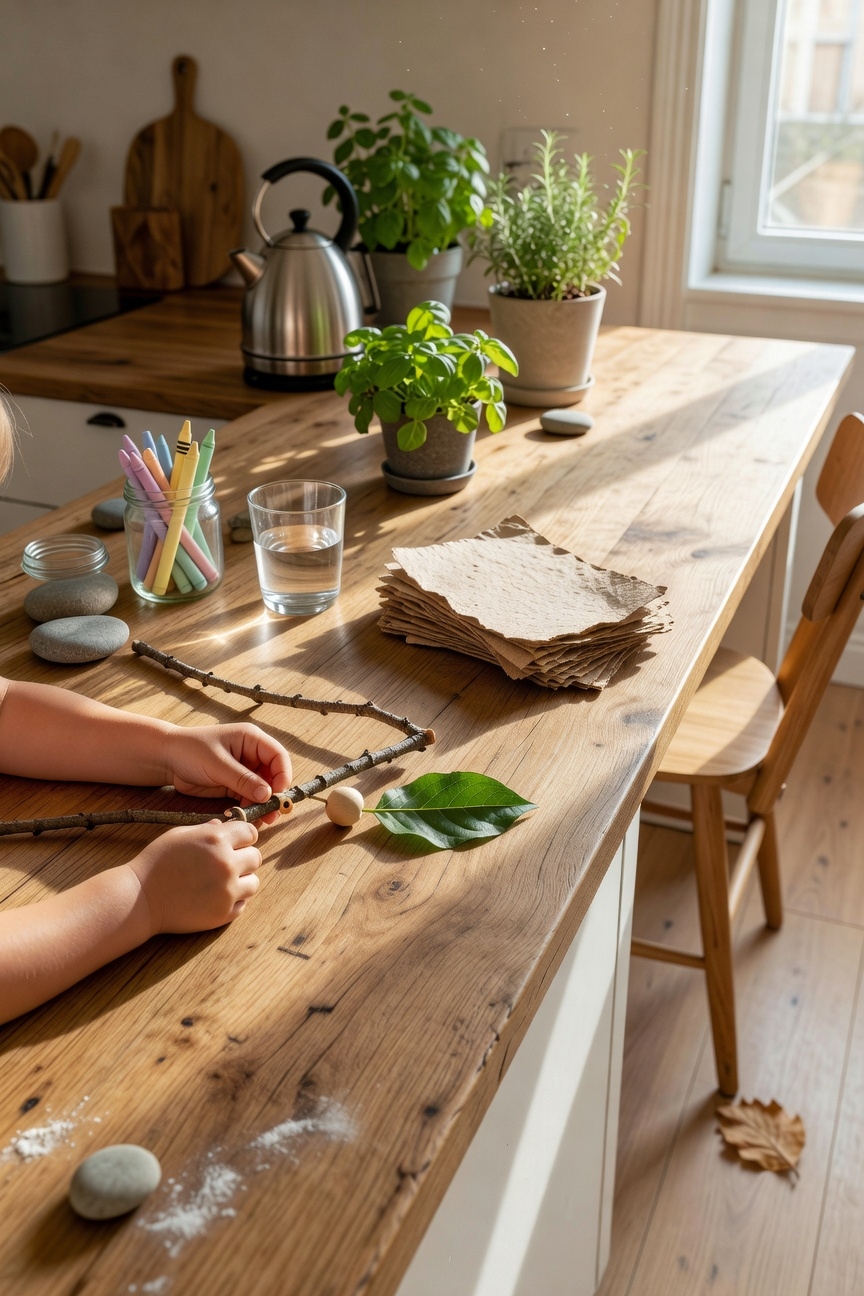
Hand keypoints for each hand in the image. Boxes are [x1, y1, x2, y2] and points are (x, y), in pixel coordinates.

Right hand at [127, 819, 261, 933]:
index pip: (251, 832)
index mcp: (217, 840)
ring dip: (242, 881)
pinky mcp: (223, 914)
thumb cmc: (156, 863)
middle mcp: (227, 864)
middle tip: (225, 863)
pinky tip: (214, 896)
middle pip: (256, 857)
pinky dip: (233, 901)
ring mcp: (227, 891)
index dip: (243, 836)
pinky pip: (242, 904)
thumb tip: (224, 825)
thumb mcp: (179, 835)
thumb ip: (206, 829)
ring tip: (220, 882)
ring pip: (253, 883)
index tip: (235, 842)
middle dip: (243, 858)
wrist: (140, 899)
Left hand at [166, 723, 291, 824]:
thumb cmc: (190, 751)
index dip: (282, 774)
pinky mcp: (233, 785)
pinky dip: (250, 807)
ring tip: (262, 820)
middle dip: (274, 794)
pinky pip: (248, 797)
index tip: (277, 793)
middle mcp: (251, 754)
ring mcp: (243, 771)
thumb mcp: (218, 764)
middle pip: (273, 775)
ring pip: (262, 789)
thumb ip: (243, 780)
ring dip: (263, 804)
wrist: (166, 759)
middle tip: (273, 813)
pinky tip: (247, 817)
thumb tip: (267, 794)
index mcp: (251, 739)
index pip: (278, 756)